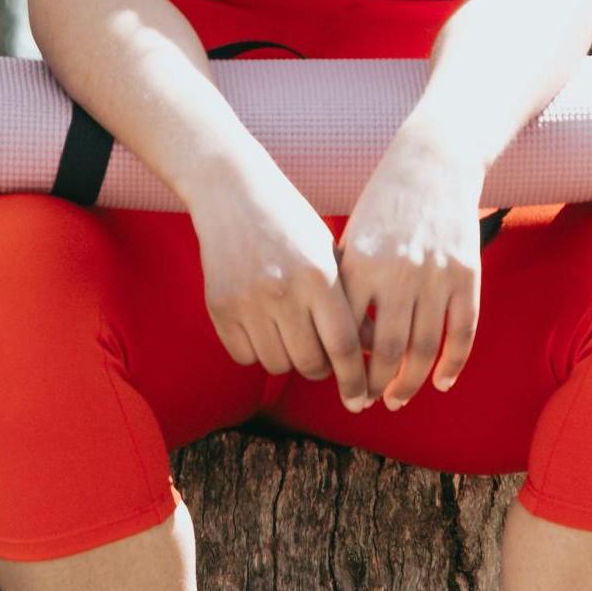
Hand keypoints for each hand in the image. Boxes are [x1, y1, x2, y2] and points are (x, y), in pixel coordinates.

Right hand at [186, 159, 373, 411]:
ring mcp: (247, 300)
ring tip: (291, 332)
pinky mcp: (219, 306)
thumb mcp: (329, 253)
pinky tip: (262, 323)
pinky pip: (244, 355)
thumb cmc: (291, 222)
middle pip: (310, 364)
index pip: (343, 347)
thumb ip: (351, 302)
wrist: (232, 190)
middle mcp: (283, 290)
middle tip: (324, 357)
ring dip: (289, 358)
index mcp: (318, 275)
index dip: (355, 380)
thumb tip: (372, 350)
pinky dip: (257, 350)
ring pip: (277, 364)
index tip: (359, 400)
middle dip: (322, 369)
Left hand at [335, 123, 486, 408]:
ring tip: (398, 398)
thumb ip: (346, 285)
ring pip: (424, 348)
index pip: (348, 333)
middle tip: (368, 402)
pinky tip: (442, 381)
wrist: (433, 163)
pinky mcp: (466, 274)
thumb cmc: (384, 203)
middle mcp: (397, 273)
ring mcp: (436, 275)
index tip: (343, 386)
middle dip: (376, 386)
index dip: (346, 369)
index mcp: (360, 263)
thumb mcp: (352, 237)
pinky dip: (453, 363)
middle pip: (387, 350)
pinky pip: (462, 332)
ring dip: (410, 382)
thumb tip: (343, 343)